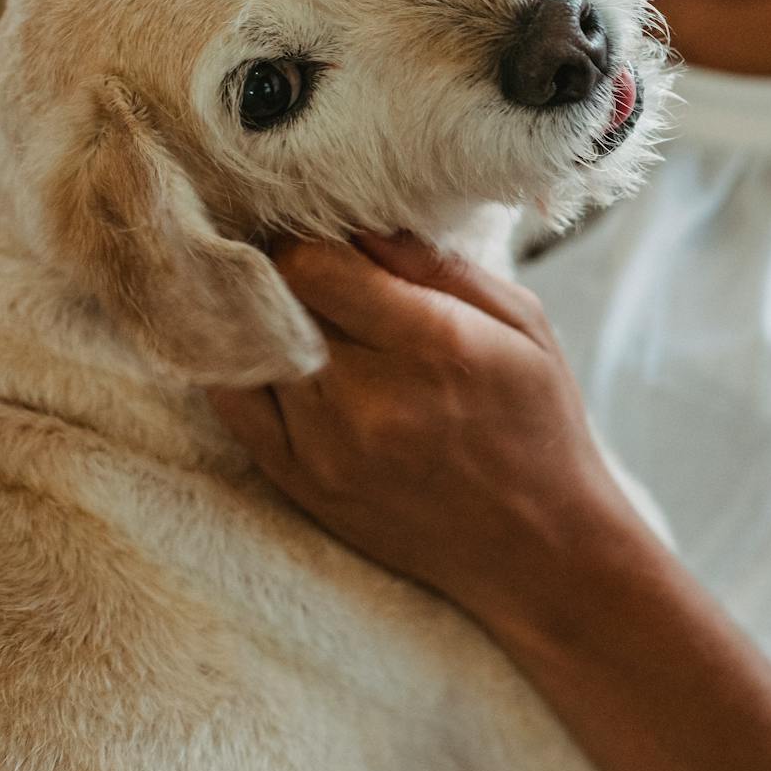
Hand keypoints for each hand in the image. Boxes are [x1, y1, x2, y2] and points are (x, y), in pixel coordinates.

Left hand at [207, 232, 634, 622]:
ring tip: (293, 306)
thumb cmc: (539, 424)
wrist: (537, 548)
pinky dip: (237, 364)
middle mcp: (370, 397)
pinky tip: (266, 349)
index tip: (321, 233)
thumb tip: (364, 221)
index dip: (308, 236)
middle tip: (305, 265)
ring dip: (263, 316)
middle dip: (285, 272)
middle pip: (275, 299)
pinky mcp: (298, 482)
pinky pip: (231, 403)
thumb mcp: (524, 327)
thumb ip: (442, 269)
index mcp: (434, 345)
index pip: (314, 264)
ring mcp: (324, 446)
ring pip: (249, 345)